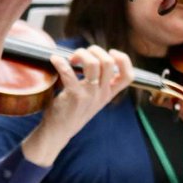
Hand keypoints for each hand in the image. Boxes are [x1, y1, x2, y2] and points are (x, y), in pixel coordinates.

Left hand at [23, 46, 132, 165]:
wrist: (59, 131)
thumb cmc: (72, 111)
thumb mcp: (92, 98)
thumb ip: (96, 82)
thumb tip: (90, 57)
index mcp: (108, 93)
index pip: (128, 76)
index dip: (123, 60)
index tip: (111, 52)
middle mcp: (102, 94)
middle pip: (109, 62)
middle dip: (95, 50)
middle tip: (81, 54)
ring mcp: (89, 95)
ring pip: (93, 64)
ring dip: (81, 54)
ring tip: (70, 58)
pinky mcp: (74, 96)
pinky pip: (69, 73)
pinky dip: (60, 62)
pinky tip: (54, 60)